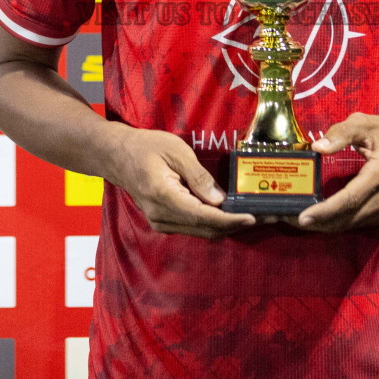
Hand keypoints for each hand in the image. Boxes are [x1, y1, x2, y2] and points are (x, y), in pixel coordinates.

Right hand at [105, 127, 256, 238]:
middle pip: (206, 229)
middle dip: (236, 226)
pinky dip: (213, 224)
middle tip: (263, 217)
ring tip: (251, 216)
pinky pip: (193, 227)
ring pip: (201, 232)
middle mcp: (161, 216)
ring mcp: (160, 222)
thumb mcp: (176, 151)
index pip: (204, 216)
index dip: (231, 220)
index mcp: (164, 197)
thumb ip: (198, 176)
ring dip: (226, 227)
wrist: (116, 155)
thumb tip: (220, 200)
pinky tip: (230, 214)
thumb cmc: (145, 146)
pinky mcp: (163, 221)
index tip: (253, 218)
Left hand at [296, 112, 378, 232]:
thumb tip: (317, 147)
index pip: (349, 199)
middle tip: (288, 218)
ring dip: (324, 226)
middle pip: (347, 218)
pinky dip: (336, 224)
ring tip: (298, 220)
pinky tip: (319, 219)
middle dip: (317, 222)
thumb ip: (340, 133)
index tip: (302, 217)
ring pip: (351, 224)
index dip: (325, 210)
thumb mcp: (366, 123)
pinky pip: (357, 223)